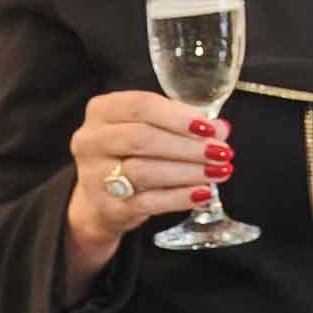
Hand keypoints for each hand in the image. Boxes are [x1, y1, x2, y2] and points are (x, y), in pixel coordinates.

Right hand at [60, 92, 232, 281]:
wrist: (100, 201)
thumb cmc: (130, 154)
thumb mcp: (150, 130)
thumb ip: (183, 125)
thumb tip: (221, 129)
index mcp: (102, 110)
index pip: (141, 105)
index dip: (178, 116)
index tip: (209, 127)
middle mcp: (91, 140)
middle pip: (142, 138)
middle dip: (187, 145)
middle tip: (221, 152)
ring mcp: (94, 176)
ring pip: (144, 170)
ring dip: (188, 171)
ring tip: (218, 172)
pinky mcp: (107, 207)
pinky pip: (148, 202)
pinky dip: (179, 197)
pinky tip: (203, 193)